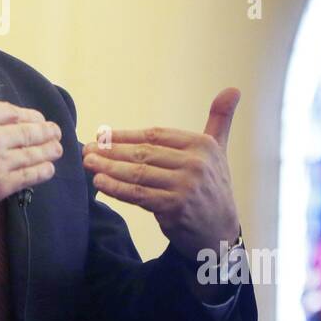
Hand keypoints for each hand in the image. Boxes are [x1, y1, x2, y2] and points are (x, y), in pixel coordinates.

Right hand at [0, 34, 62, 229]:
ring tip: (57, 149)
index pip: (18, 113)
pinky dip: (42, 172)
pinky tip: (47, 169)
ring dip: (50, 151)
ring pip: (35, 154)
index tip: (37, 120)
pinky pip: (30, 177)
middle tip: (56, 133)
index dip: (31, 117)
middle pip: (32, 132)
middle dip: (47, 133)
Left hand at [81, 88, 240, 263]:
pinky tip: (100, 182)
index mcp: (202, 145)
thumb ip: (220, 120)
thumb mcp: (218, 151)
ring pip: (138, 174)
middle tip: (87, 149)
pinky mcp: (175, 208)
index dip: (126, 134)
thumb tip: (233, 88)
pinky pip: (139, 195)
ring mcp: (185, 187)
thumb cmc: (213, 187)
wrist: (220, 232)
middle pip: (144, 153)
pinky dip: (117, 188)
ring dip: (109, 168)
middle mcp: (195, 164)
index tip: (102, 134)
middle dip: (111, 150)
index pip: (155, 135)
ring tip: (88, 163)